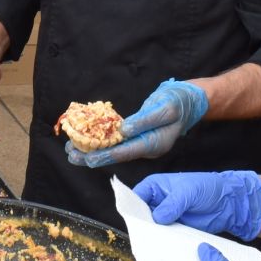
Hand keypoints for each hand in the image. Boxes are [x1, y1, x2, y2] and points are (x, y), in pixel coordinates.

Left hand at [67, 78, 209, 166]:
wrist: (188, 101)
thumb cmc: (178, 103)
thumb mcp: (165, 108)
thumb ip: (145, 120)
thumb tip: (124, 130)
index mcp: (154, 144)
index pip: (126, 152)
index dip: (105, 155)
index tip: (87, 159)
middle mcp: (146, 147)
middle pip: (116, 154)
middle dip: (92, 156)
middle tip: (71, 155)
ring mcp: (141, 142)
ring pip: (114, 149)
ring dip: (93, 149)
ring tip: (71, 150)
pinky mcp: (137, 135)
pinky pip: (116, 140)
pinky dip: (100, 140)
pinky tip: (86, 138)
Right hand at [133, 171, 260, 238]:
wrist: (229, 203)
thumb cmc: (208, 188)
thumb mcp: (189, 191)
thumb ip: (173, 203)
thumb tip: (157, 218)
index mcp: (155, 187)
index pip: (136, 197)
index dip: (132, 209)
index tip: (133, 222)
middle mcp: (157, 203)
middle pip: (141, 216)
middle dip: (141, 226)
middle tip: (141, 238)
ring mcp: (166, 218)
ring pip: (152, 229)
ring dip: (153, 237)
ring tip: (152, 248)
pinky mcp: (176, 231)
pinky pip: (166, 238)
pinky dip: (165, 244)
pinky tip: (164, 251)